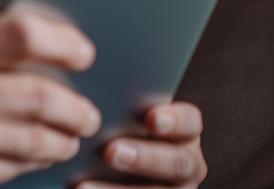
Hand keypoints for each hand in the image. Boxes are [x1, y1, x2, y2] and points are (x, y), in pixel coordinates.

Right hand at [0, 9, 101, 188]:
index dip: (64, 44)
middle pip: (43, 97)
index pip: (22, 37)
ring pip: (39, 140)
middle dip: (77, 107)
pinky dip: (36, 161)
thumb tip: (47, 48)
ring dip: (65, 138)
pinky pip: (17, 168)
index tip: (84, 53)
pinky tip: (40, 154)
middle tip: (88, 111)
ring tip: (72, 133)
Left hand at [77, 102, 205, 187]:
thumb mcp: (124, 120)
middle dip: (145, 158)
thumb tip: (90, 93)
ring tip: (84, 185)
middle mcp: (188, 162)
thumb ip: (119, 111)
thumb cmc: (118, 134)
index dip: (174, 120)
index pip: (190, 121)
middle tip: (110, 151)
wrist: (113, 166)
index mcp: (184, 131)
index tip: (151, 119)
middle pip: (177, 161)